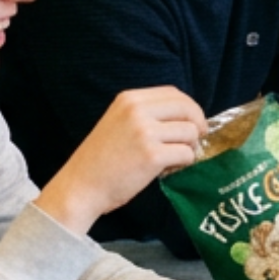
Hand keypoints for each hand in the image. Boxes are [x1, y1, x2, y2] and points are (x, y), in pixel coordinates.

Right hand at [36, 87, 208, 234]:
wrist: (80, 186)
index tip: (193, 121)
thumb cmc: (101, 160)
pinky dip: (185, 162)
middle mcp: (137, 111)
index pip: (174, 93)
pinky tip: (170, 167)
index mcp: (130, 99)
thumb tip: (187, 116)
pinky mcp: (152, 156)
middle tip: (195, 139)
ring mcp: (145, 132)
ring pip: (190, 132)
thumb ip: (147, 114)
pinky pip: (186, 153)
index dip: (190, 107)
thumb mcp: (119, 122)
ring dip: (189, 146)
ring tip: (174, 157)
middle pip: (187, 109)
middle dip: (198, 124)